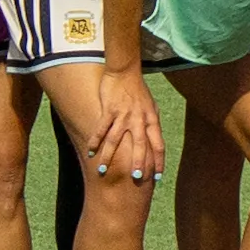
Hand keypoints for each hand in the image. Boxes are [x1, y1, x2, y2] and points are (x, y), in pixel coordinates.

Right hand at [92, 63, 163, 184]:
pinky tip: (90, 152)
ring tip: (103, 171)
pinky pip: (100, 129)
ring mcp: (123, 115)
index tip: (158, 177)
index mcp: (151, 120)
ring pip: (115, 141)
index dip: (159, 161)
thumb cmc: (139, 90)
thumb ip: (151, 123)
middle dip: (138, 163)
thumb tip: (154, 139)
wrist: (125, 72)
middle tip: (136, 178)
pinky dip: (94, 141)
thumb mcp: (151, 107)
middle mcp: (139, 119)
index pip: (158, 144)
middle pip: (140, 145)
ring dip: (108, 157)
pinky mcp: (109, 110)